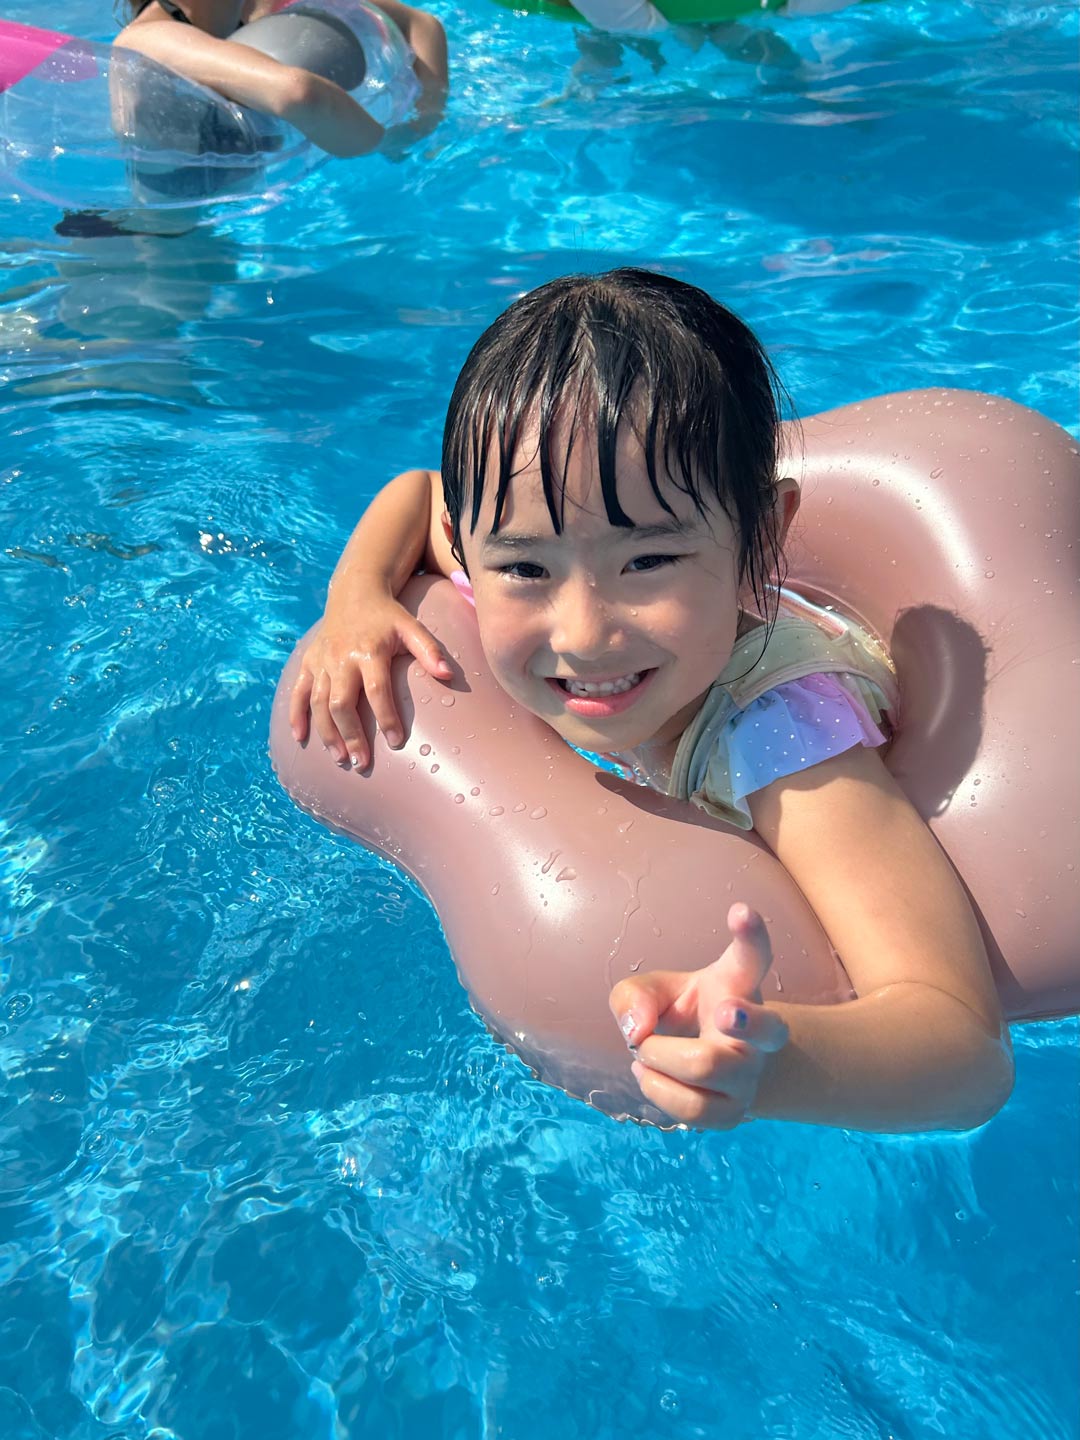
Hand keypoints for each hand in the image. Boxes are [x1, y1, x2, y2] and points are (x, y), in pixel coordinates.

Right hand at [288, 596, 450, 768]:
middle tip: (361, 763)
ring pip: (318, 703)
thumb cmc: (389, 617)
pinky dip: (296, 715)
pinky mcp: (308, 662)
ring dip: (327, 733)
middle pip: (342, 703)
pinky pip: (298, 691)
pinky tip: (300, 737)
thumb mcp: (412, 627)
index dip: (387, 717)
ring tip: (340, 758)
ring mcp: (322, 661)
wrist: (355, 592)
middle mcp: (341, 658)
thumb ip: (430, 650)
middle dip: (351, 735)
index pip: (377, 690)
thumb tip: (449, 675)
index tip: (396, 742)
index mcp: (369, 651)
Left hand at [609, 903, 788, 1128]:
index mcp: (739, 985)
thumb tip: (638, 1029)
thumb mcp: (655, 992)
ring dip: (661, 1059)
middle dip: (737, 1022)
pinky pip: (696, 1111)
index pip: (753, 957)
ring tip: (645, 1050)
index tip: (741, 911)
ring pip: (711, 1069)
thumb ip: (635, 996)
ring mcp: (750, 1073)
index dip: (751, 934)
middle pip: (765, 1029)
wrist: (706, 1065)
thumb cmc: (681, 1015)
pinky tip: (648, 1075)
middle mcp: (757, 1031)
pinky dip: (659, 1092)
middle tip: (717, 1012)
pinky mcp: (735, 1112)